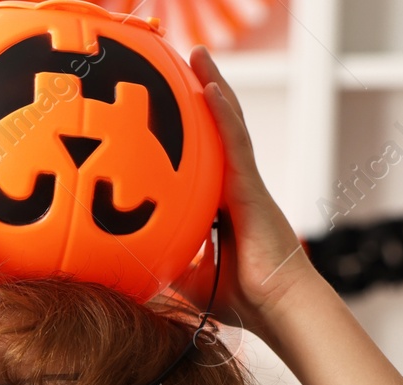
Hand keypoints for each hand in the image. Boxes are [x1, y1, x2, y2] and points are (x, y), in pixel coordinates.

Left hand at [170, 46, 319, 339]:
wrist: (276, 310)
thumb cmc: (242, 301)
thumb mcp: (188, 280)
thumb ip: (164, 265)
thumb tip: (125, 268)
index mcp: (221, 206)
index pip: (204, 160)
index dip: (191, 131)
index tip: (170, 107)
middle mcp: (235, 189)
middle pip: (218, 132)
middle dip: (203, 95)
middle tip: (185, 63)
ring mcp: (245, 185)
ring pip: (229, 126)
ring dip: (214, 88)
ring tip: (198, 56)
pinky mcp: (252, 189)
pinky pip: (236, 143)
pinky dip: (223, 113)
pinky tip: (209, 87)